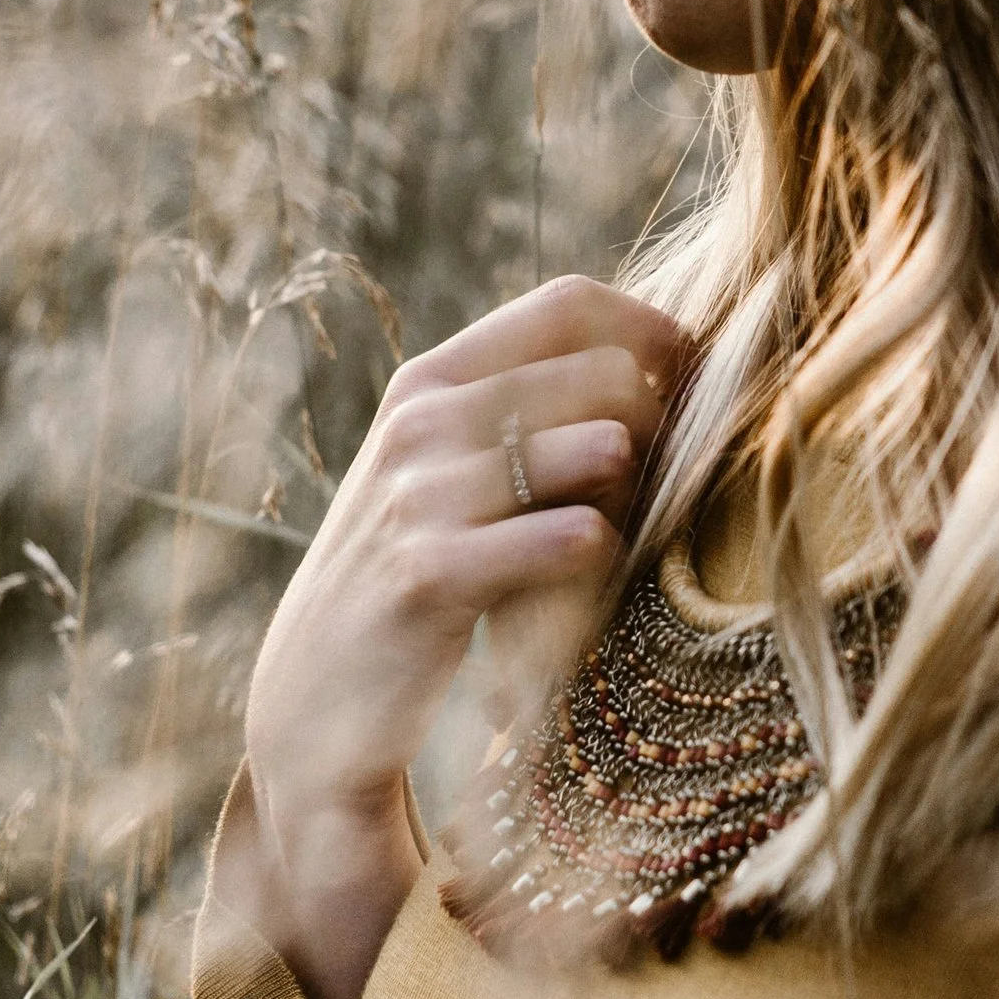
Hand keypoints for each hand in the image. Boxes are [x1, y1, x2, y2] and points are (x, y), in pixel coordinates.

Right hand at [241, 276, 687, 998]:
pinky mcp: (433, 575)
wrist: (313, 694)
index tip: (685, 381)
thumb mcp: (442, 466)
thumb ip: (521, 407)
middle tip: (651, 484)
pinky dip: (603, 557)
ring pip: (602, 448)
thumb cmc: (410, 571)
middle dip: (656, 424)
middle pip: (604, 372)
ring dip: (635, 494)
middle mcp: (422, 421)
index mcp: (429, 379)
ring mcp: (422, 495)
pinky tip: (584, 580)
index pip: (568, 303)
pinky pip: (575, 536)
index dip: (649, 331)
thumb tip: (659, 354)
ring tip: (616, 532)